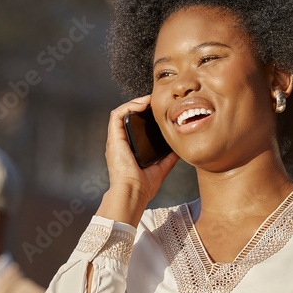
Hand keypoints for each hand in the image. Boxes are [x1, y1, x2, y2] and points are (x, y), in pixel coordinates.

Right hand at [97, 96, 179, 224]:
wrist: (134, 193)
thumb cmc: (143, 187)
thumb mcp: (160, 168)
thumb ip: (168, 158)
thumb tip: (179, 150)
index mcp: (129, 149)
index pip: (133, 126)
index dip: (144, 114)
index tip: (158, 109)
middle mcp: (120, 142)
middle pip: (127, 117)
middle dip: (140, 105)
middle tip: (155, 101)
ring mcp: (116, 140)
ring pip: (121, 112)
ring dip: (134, 102)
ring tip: (149, 100)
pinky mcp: (114, 138)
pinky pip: (117, 115)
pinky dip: (129, 106)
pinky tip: (142, 104)